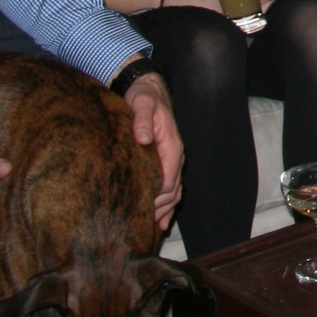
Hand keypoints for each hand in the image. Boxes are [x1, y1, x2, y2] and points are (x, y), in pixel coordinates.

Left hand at [121, 71, 184, 230]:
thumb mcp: (142, 103)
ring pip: (174, 192)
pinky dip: (166, 206)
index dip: (158, 195)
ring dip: (165, 210)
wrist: (147, 89)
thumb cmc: (143, 97)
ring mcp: (170, 160)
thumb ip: (142, 120)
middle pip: (173, 190)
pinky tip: (159, 221)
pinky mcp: (164, 161)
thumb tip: (143, 138)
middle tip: (142, 221)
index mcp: (172, 145)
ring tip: (151, 227)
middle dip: (161, 208)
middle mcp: (174, 155)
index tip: (142, 207)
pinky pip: (170, 187)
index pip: (169, 177)